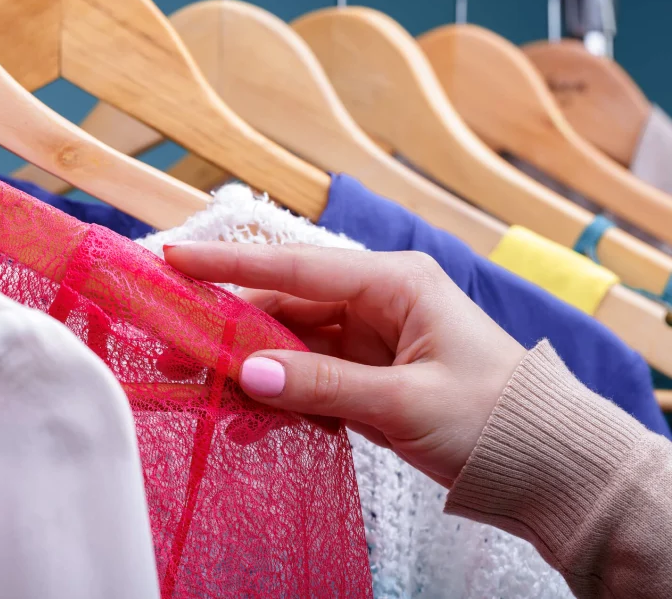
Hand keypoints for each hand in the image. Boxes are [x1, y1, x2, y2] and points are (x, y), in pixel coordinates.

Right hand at [164, 242, 526, 487]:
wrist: (545, 464)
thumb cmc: (493, 418)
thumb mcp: (406, 401)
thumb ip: (323, 385)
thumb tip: (248, 374)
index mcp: (394, 283)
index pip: (297, 267)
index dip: (232, 264)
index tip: (176, 256)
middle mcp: (377, 302)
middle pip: (286, 306)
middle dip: (231, 328)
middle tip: (175, 344)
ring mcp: (370, 342)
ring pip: (291, 345)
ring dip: (250, 368)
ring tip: (199, 387)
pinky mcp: (367, 379)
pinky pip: (308, 379)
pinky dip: (279, 398)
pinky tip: (246, 419)